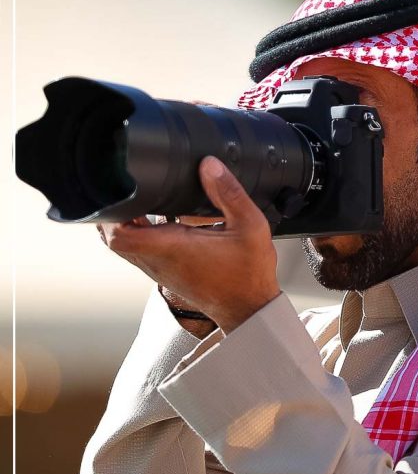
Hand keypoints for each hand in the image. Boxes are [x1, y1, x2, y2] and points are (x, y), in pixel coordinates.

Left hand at [97, 157, 280, 333]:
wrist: (249, 308)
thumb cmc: (248, 274)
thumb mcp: (249, 225)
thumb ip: (228, 192)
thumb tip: (209, 165)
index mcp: (172, 247)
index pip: (120, 234)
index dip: (111, 212)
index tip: (122, 190)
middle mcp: (158, 261)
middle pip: (113, 239)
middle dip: (114, 213)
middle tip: (129, 191)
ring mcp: (159, 270)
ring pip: (124, 246)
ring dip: (125, 224)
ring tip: (141, 201)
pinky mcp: (164, 274)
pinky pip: (139, 252)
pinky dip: (139, 234)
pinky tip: (158, 219)